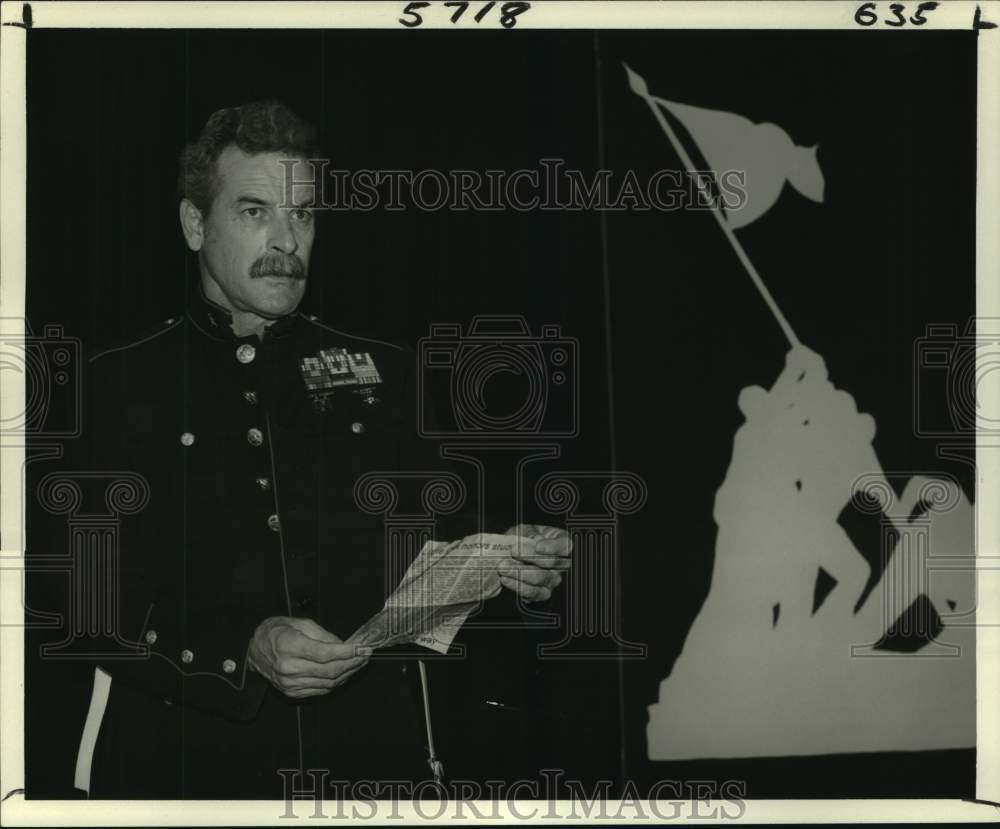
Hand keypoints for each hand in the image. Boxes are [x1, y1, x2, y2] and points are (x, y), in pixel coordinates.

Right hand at [247, 616, 370, 698]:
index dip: (348, 653)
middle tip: (366, 655)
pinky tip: (344, 672)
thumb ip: (323, 635)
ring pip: (328, 683)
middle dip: (352, 664)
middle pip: (329, 671)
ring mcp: (289, 684)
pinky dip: (335, 682)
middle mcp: (288, 668)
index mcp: (289, 647)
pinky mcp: (291, 693)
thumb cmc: (276, 632)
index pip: (325, 654)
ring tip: (359, 663)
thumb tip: (343, 646)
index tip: (363, 648)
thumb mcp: (299, 623)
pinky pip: (320, 690)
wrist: (253, 650)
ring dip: (347, 674)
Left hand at [498, 524, 572, 602]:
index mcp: (560, 543)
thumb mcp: (523, 530)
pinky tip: (506, 578)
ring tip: (504, 566)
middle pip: (553, 563)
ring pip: (542, 579)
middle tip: (514, 552)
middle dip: (531, 557)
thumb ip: (530, 534)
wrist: (506, 556)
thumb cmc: (520, 540)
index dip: (553, 547)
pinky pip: (533, 593)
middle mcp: (561, 564)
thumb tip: (535, 541)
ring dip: (521, 572)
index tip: (538, 546)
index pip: (565, 545)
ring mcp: (552, 580)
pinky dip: (517, 585)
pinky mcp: (540, 594)